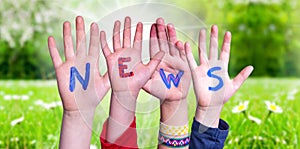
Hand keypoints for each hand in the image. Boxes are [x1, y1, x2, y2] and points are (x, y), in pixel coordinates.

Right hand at [48, 16, 109, 112]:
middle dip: (80, 30)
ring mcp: (71, 65)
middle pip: (80, 42)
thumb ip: (111, 73)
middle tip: (80, 17)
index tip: (95, 24)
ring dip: (67, 35)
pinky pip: (56, 57)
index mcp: (92, 62)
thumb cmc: (94, 96)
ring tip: (67, 23)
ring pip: (68, 46)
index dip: (94, 35)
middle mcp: (81, 61)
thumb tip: (122, 65)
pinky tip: (51, 38)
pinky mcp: (61, 71)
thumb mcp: (105, 83)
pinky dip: (53, 48)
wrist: (81, 107)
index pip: (93, 45)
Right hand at [100, 16, 163, 142]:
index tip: (141, 23)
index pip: (137, 40)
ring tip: (118, 22)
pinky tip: (101, 32)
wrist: (127, 92)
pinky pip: (105, 48)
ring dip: (117, 31)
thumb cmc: (138, 83)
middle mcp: (126, 53)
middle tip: (128, 18)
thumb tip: (164, 50)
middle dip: (127, 27)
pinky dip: (103, 40)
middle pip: (126, 37)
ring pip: (116, 40)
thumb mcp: (149, 70)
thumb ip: (156, 60)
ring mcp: (118, 55)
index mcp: (135, 54)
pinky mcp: (110, 59)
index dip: (139, 31)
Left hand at [143, 18, 190, 100]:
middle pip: (164, 42)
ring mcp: (176, 61)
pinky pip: (184, 56)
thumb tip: (133, 72)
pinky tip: (182, 43)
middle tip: (160, 20)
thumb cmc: (160, 92)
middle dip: (162, 31)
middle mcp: (166, 59)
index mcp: (157, 61)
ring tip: (170, 26)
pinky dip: (183, 50)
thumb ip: (143, 78)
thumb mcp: (149, 85)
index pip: (155, 46)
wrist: (173, 98)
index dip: (154, 36)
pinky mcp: (184, 65)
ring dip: (172, 36)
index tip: (152, 26)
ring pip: (173, 45)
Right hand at [185, 25, 252, 126]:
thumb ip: (242, 76)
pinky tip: (187, 44)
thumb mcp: (234, 85)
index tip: (228, 33)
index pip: (224, 51)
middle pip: (213, 48)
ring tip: (202, 31)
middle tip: (214, 26)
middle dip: (214, 37)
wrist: (211, 105)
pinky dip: (188, 53)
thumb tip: (252, 67)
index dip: (226, 42)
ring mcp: (204, 68)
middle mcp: (213, 65)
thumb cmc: (223, 97)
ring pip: (202, 51)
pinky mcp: (195, 72)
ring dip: (202, 41)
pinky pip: (191, 61)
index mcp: (222, 67)